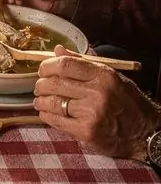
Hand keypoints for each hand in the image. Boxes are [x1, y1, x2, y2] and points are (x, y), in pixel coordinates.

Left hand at [34, 47, 159, 158]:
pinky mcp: (86, 132)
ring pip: (53, 103)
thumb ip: (83, 63)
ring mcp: (91, 114)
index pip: (66, 64)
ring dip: (41, 101)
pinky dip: (47, 116)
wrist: (144, 132)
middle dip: (41, 84)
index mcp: (103, 76)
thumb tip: (58, 51)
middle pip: (55, 83)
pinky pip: (56, 121)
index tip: (43, 70)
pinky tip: (47, 113)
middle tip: (40, 87)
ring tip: (40, 100)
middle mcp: (97, 93)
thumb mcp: (111, 77)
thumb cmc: (127, 102)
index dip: (48, 66)